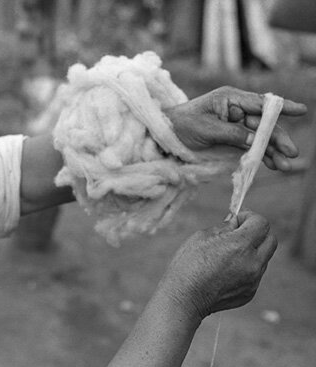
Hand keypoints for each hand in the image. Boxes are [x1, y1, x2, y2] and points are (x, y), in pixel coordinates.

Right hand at [160, 211, 276, 320]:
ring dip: (251, 252)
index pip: (261, 223)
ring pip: (263, 258)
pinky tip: (225, 271)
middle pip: (271, 239)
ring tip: (227, 256)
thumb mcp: (201, 236)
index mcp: (240, 245)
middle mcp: (252, 263)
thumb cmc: (188, 265)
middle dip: (257, 233)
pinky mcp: (250, 292)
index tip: (238, 220)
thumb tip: (235, 223)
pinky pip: (255, 274)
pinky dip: (245, 268)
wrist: (184, 298)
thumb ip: (223, 227)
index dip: (249, 217)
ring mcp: (253, 280)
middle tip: (239, 234)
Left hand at [165, 86, 306, 170]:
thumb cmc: (181, 126)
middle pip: (263, 124)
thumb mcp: (206, 129)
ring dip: (272, 151)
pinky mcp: (231, 139)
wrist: (164, 137)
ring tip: (284, 166)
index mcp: (230, 99)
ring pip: (259, 138)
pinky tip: (273, 165)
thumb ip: (231, 134)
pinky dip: (261, 155)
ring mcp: (235, 125)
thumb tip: (254, 140)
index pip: (260, 103)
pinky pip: (250, 146)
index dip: (281, 108)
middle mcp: (236, 110)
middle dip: (278, 139)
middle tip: (290, 153)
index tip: (302, 110)